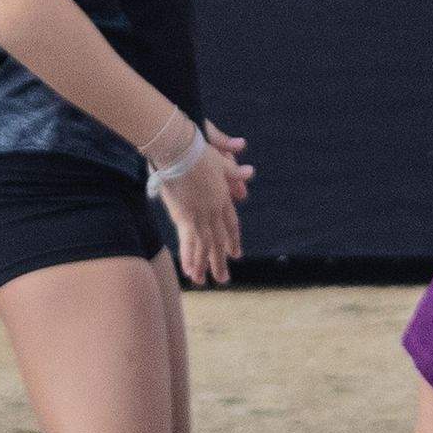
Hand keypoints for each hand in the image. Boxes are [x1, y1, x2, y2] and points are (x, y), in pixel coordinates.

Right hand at [153, 122, 252, 285]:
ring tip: (205, 282)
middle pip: (219, 240)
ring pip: (206, 246)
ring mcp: (200, 215)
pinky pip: (189, 242)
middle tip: (224, 279)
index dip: (233, 240)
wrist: (181, 150)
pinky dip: (190, 258)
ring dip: (206, 265)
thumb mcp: (221, 161)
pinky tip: (190, 272)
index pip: (231, 224)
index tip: (236, 254)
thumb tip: (251, 172)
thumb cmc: (198, 151)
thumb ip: (234, 172)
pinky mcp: (185, 217)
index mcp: (223, 197)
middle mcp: (214, 210)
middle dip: (221, 260)